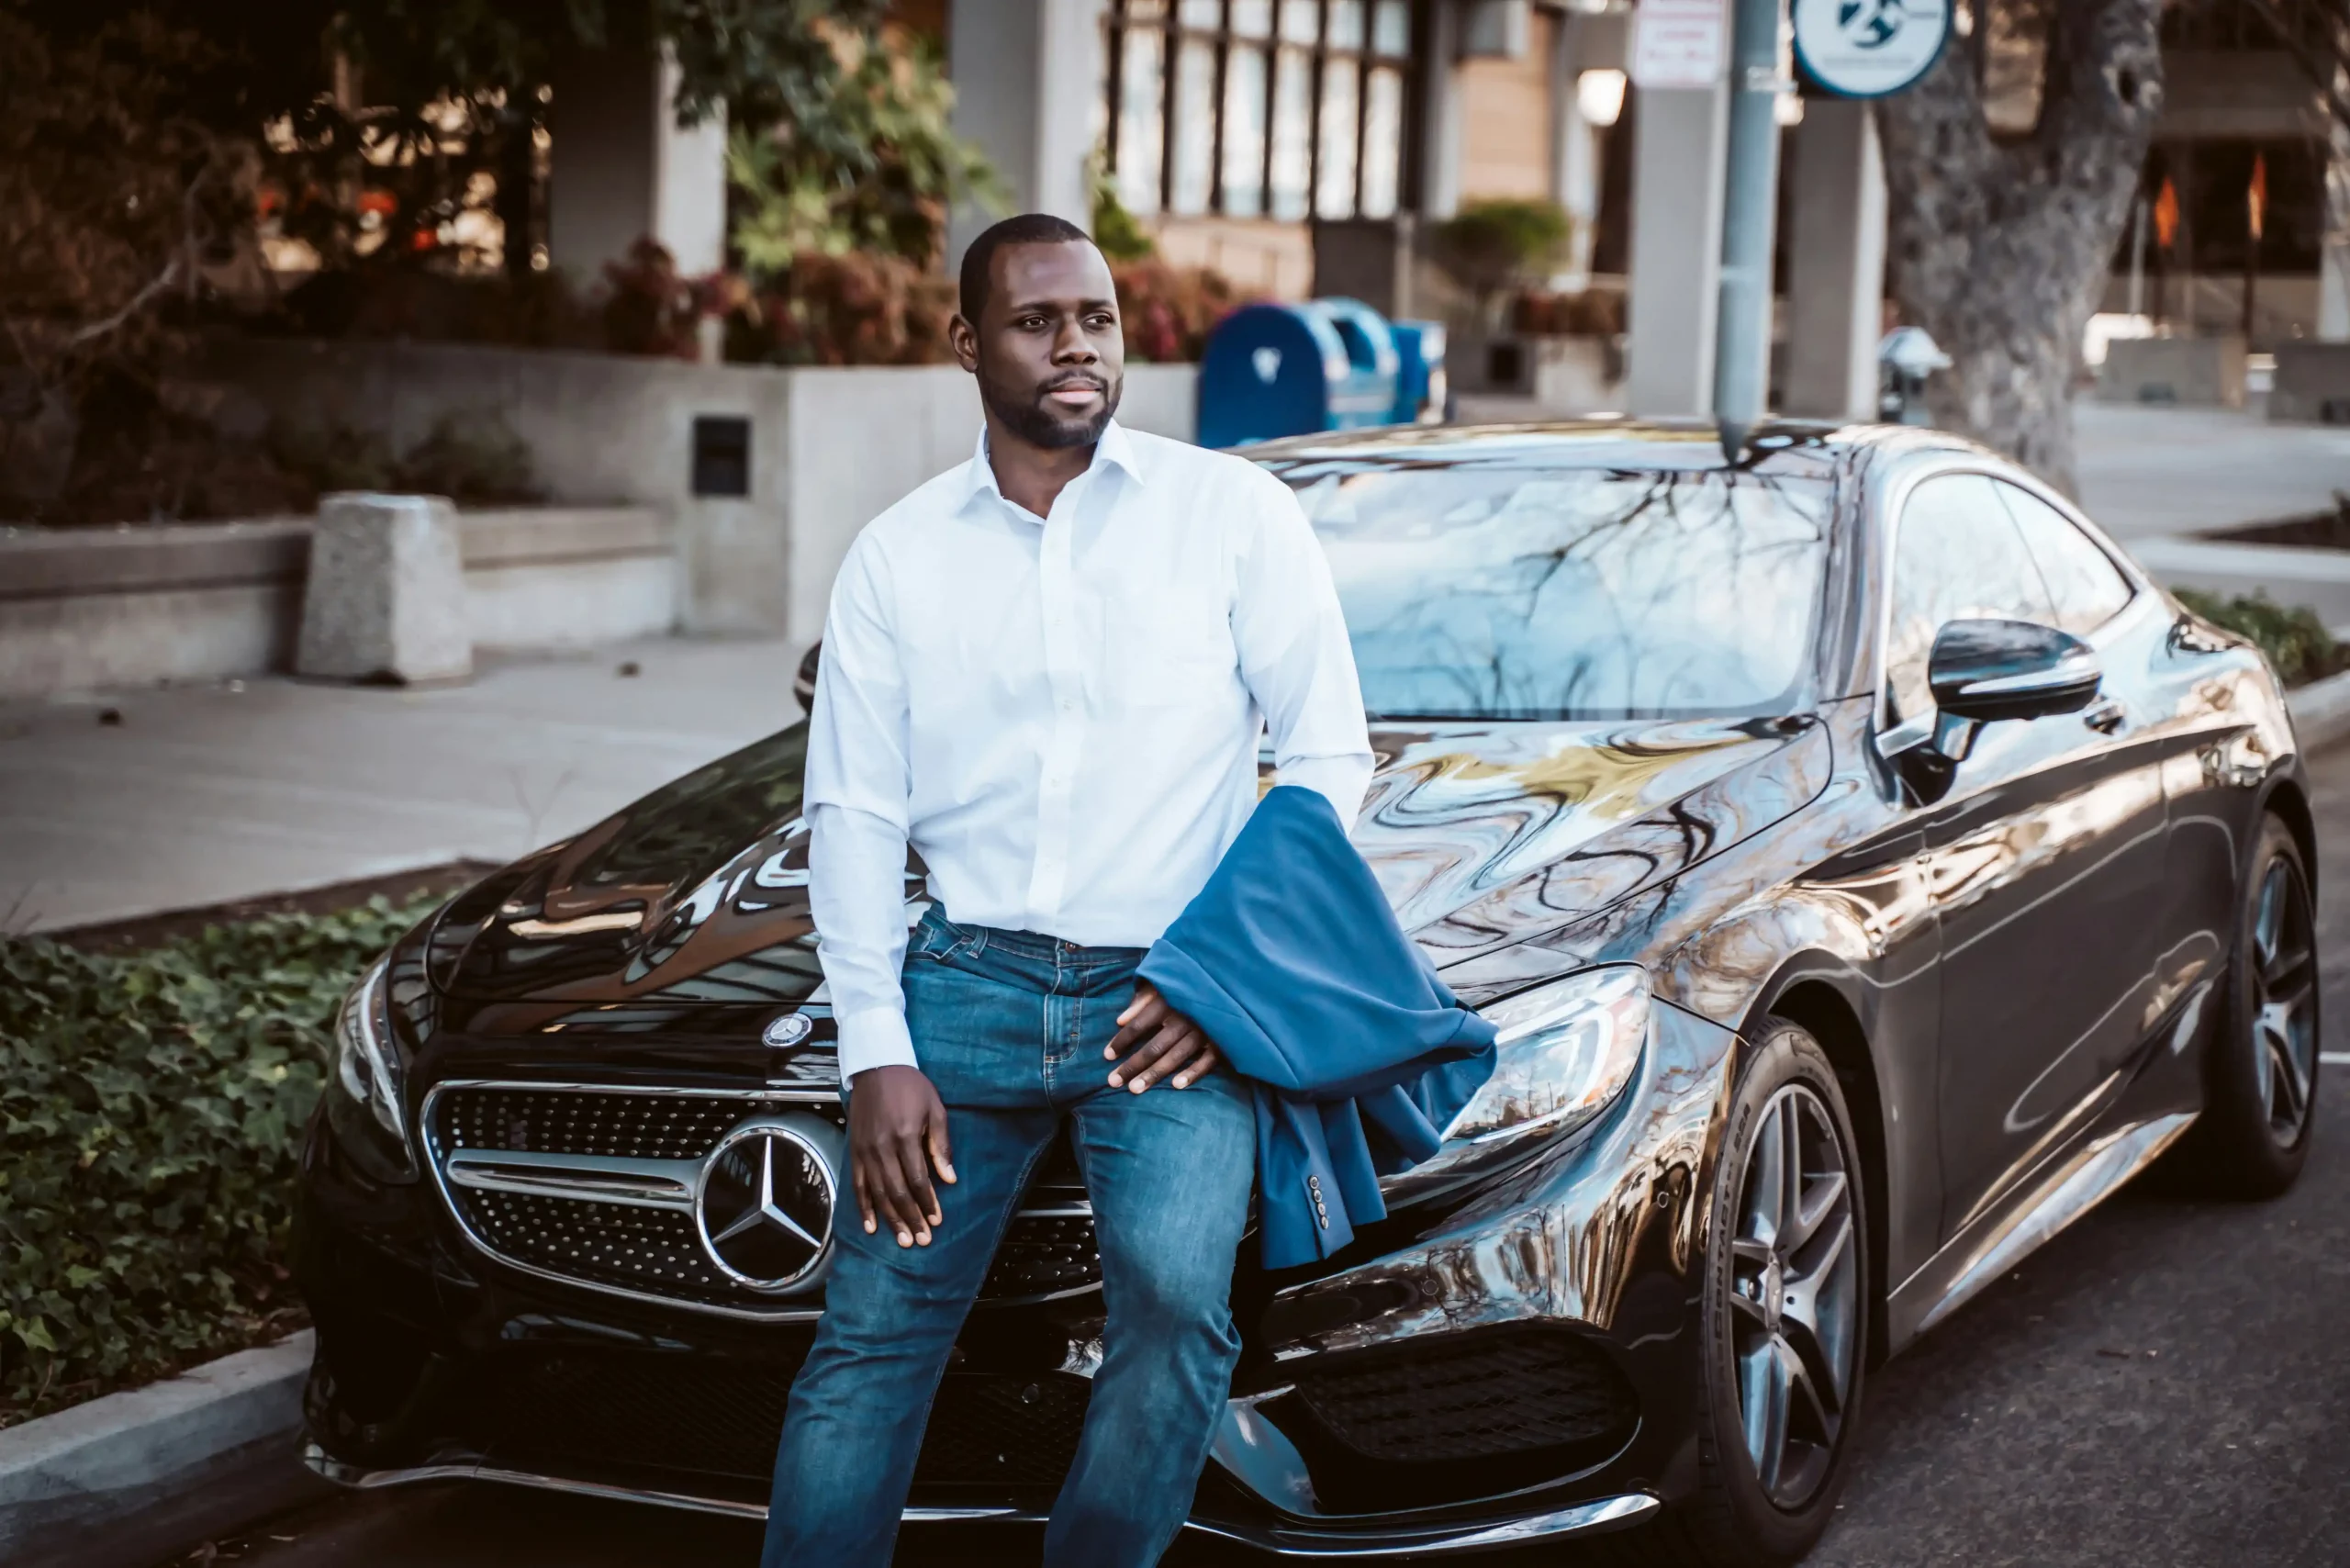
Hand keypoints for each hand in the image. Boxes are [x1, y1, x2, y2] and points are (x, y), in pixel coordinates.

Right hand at [847, 1065, 954, 1246]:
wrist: (877, 1067)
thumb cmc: (910, 1086)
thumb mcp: (935, 1109)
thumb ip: (941, 1145)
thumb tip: (949, 1178)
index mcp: (905, 1136)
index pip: (918, 1179)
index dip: (927, 1202)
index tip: (937, 1220)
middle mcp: (882, 1147)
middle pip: (897, 1192)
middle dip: (911, 1218)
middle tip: (922, 1240)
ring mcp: (866, 1151)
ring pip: (878, 1193)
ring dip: (891, 1219)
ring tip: (903, 1240)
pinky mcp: (855, 1151)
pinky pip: (858, 1185)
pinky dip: (864, 1207)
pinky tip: (871, 1225)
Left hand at [1106, 981, 1220, 1091]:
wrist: (1232, 979)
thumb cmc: (1190, 982)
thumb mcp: (1164, 982)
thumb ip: (1142, 999)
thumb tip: (1120, 1021)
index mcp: (1169, 1000)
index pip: (1138, 1025)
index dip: (1121, 1041)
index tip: (1107, 1056)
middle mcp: (1185, 1016)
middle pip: (1153, 1046)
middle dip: (1132, 1065)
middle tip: (1112, 1081)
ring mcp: (1205, 1030)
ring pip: (1175, 1056)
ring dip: (1153, 1074)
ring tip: (1133, 1089)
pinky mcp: (1223, 1040)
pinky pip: (1207, 1061)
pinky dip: (1192, 1073)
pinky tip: (1176, 1085)